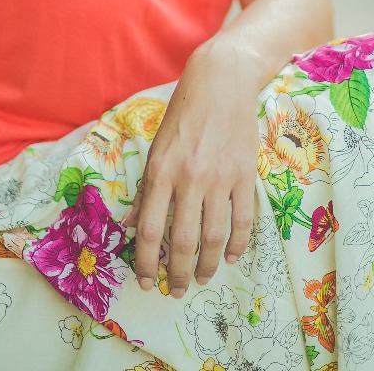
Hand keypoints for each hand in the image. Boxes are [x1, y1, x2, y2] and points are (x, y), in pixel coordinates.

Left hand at [122, 41, 259, 297]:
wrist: (221, 82)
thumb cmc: (184, 113)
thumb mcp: (156, 147)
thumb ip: (146, 188)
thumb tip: (129, 224)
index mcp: (161, 170)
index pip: (150, 229)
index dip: (146, 262)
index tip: (146, 282)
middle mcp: (189, 178)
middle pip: (182, 241)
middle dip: (176, 273)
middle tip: (175, 290)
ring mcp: (220, 178)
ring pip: (214, 237)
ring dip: (207, 265)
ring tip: (201, 278)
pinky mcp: (245, 175)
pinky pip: (242, 220)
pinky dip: (238, 245)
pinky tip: (233, 257)